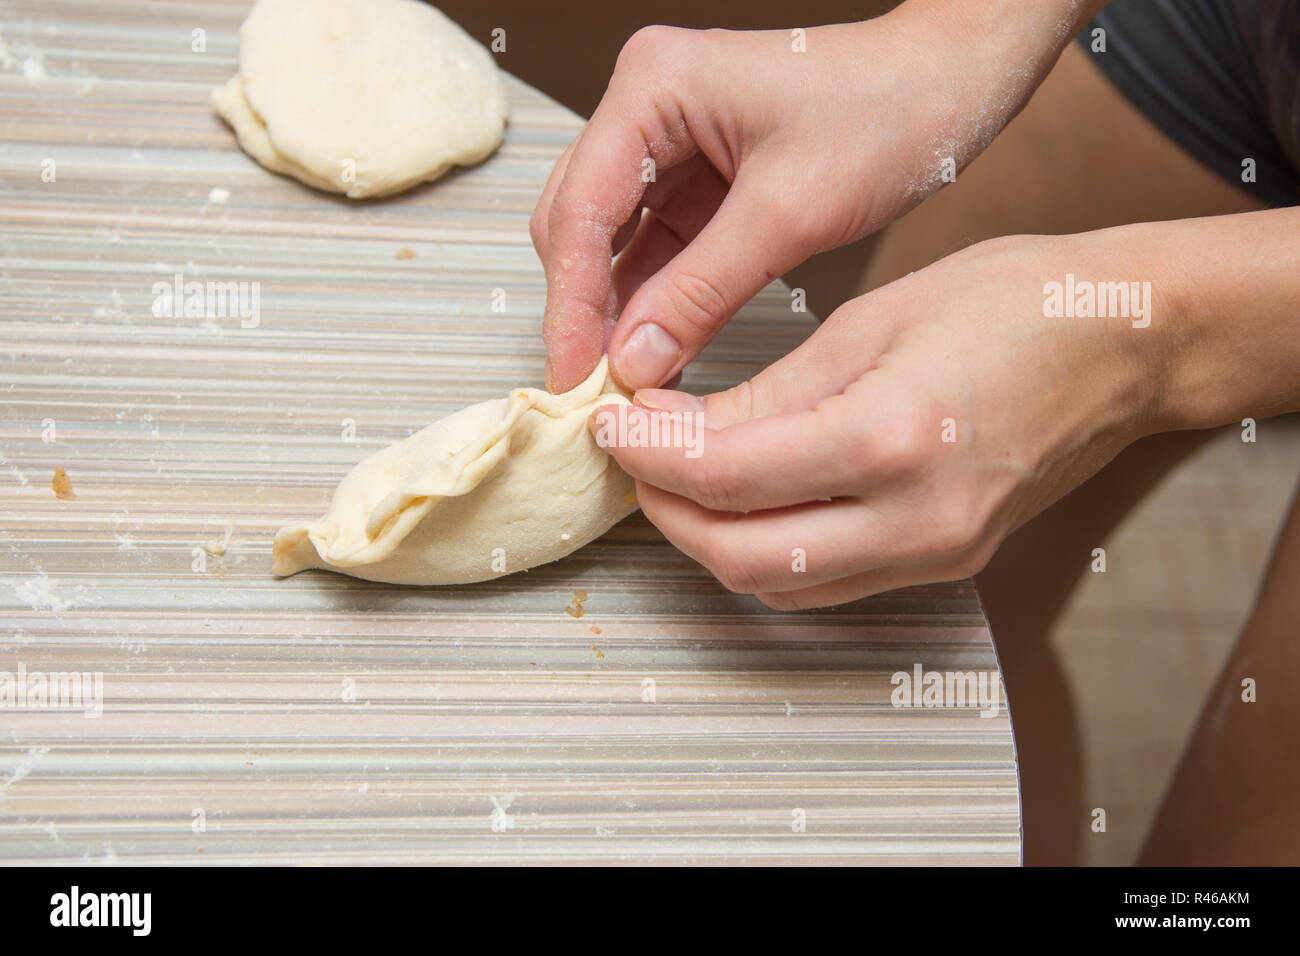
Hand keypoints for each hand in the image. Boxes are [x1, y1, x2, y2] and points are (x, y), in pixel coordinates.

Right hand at [532, 1, 1095, 392]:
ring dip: (613, 309)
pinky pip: (652, 244)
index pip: (581, 209)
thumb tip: (633, 363)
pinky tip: (653, 349)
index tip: (572, 377)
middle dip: (583, 308)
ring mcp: (666, 138)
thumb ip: (701, 291)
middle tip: (590, 389)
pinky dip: (650, 298)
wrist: (950, 84)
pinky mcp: (693, 173)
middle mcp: (646, 104)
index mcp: (654, 85)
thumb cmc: (888, 112)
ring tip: (618, 382)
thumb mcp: (790, 212)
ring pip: (608, 239)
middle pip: (578, 221)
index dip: (570, 303)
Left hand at [591, 234, 1168, 607]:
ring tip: (675, 478)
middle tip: (632, 455)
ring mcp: (936, 554)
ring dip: (709, 541)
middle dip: (664, 511)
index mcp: (893, 438)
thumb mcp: (871, 322)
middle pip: (742, 558)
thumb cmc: (1010, 303)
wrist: (1123, 343)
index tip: (611, 422)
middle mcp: (916, 519)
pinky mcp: (945, 565)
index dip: (647, 454)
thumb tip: (673, 426)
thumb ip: (767, 392)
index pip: (727, 477)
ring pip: (779, 586)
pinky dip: (766, 554)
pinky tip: (742, 504)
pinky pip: (826, 586)